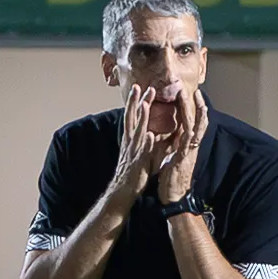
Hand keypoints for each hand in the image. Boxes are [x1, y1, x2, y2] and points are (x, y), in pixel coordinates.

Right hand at [111, 85, 170, 200]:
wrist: (123, 191)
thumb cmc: (133, 172)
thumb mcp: (139, 153)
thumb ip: (145, 141)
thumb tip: (154, 131)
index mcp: (130, 139)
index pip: (132, 116)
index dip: (135, 102)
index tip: (140, 88)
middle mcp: (130, 143)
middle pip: (132, 119)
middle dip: (137, 103)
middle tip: (142, 87)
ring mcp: (133, 152)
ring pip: (138, 132)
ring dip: (141, 119)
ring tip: (145, 105)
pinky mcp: (138, 163)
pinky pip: (143, 152)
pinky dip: (146, 143)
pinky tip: (151, 135)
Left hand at [158, 89, 208, 204]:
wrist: (174, 197)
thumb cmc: (173, 178)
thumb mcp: (176, 157)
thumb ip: (178, 145)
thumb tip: (178, 134)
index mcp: (188, 145)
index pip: (194, 123)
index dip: (194, 109)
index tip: (194, 95)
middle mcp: (191, 146)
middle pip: (198, 121)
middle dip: (196, 105)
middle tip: (195, 90)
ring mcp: (189, 151)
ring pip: (193, 126)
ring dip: (190, 110)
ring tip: (187, 95)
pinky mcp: (183, 157)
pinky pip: (185, 140)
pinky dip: (185, 128)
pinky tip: (184, 118)